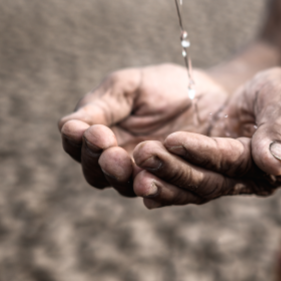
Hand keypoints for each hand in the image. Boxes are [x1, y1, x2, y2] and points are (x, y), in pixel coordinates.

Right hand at [58, 64, 226, 195]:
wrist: (212, 96)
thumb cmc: (164, 88)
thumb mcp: (129, 87)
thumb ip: (101, 106)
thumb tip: (69, 126)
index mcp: (100, 136)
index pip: (76, 145)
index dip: (77, 140)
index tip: (89, 129)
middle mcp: (117, 163)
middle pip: (94, 172)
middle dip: (96, 159)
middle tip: (106, 145)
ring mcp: (143, 177)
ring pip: (123, 186)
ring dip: (120, 175)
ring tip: (123, 159)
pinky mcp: (171, 186)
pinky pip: (159, 192)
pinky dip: (152, 187)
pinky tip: (148, 178)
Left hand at [131, 68, 280, 207]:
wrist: (279, 99)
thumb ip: (280, 130)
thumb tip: (273, 163)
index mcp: (272, 166)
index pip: (231, 161)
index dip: (203, 152)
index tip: (173, 139)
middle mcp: (247, 181)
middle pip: (206, 182)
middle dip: (173, 170)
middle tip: (142, 154)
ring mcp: (226, 182)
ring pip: (190, 189)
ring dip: (160, 180)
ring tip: (130, 169)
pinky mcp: (208, 176)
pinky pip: (182, 188)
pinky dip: (160, 187)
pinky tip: (133, 182)